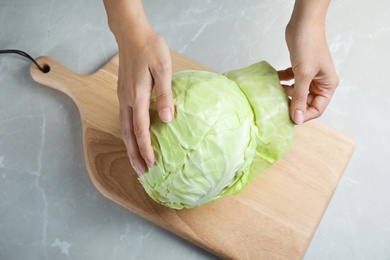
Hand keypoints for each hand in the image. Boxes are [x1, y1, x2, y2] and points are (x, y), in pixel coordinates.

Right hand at [117, 31, 173, 175]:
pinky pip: (125, 119)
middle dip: (134, 154)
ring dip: (130, 146)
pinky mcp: (124, 93)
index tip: (152, 164)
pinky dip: (129, 134)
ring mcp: (123, 97)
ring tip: (136, 161)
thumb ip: (165, 95)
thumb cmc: (150, 49)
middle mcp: (127, 99)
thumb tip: (167, 119)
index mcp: (137, 95)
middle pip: (128, 133)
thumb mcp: (163, 69)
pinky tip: (134, 138)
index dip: (146, 148)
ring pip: (124, 128)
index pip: (141, 129)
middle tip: (141, 172)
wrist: (132, 35)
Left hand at [279, 0, 338, 124]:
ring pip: (297, 92)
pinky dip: (283, 82)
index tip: (288, 118)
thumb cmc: (308, 46)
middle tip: (278, 106)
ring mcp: (309, 75)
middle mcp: (320, 82)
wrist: (303, 23)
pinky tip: (275, 80)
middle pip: (306, 102)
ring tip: (275, 92)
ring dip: (286, 93)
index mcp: (327, 85)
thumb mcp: (303, 75)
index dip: (303, 114)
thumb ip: (299, 97)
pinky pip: (291, 81)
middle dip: (293, 104)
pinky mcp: (299, 68)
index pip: (317, 108)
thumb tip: (297, 118)